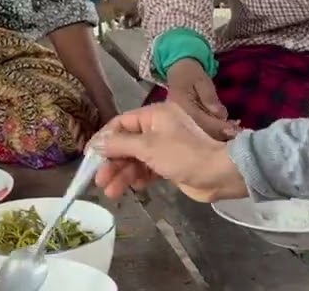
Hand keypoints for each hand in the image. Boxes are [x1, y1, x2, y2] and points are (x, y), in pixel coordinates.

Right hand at [90, 102, 246, 202]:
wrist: (219, 174)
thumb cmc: (183, 154)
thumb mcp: (147, 146)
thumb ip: (119, 144)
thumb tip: (96, 143)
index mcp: (153, 116)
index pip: (120, 124)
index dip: (104, 139)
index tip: (89, 156)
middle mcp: (157, 129)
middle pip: (126, 144)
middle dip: (112, 163)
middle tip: (98, 180)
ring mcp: (164, 148)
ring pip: (135, 160)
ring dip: (122, 175)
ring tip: (111, 193)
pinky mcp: (169, 165)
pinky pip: (147, 169)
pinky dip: (138, 178)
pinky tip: (131, 189)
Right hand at [166, 58, 239, 139]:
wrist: (179, 69)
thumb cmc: (190, 73)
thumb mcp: (201, 80)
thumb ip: (209, 97)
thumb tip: (220, 115)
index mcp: (181, 105)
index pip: (201, 120)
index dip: (218, 126)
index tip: (233, 130)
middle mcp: (180, 116)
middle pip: (202, 130)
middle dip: (221, 132)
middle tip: (238, 131)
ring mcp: (183, 119)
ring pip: (203, 130)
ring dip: (220, 132)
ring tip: (236, 129)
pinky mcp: (189, 120)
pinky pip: (203, 127)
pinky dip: (216, 128)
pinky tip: (228, 127)